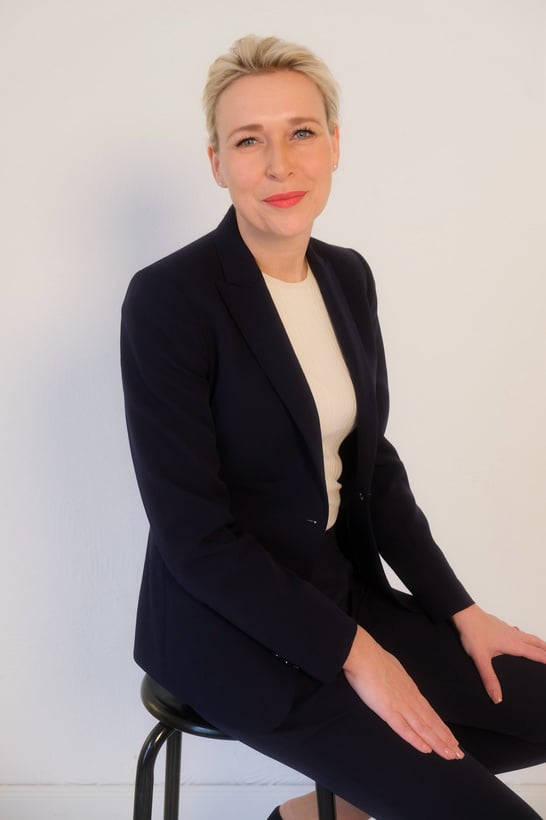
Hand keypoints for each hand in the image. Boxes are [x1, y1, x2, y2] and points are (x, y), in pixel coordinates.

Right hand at [343, 626, 462, 760]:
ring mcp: (400, 705)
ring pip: (423, 727)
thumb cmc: (373, 659)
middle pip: (431, 722)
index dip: (441, 728)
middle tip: (458, 754)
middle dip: (445, 739)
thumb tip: (400, 682)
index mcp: (410, 688)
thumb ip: (398, 681)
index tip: (452, 739)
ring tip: (449, 754)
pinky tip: (426, 749)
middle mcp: (410, 698)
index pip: (430, 712)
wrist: (362, 654)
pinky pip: (404, 728)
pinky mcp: (387, 710)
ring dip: (437, 742)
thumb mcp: (393, 669)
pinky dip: (416, 740)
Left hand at [452, 603, 545, 703]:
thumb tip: (498, 699)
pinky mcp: (500, 625)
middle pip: (535, 643)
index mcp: (513, 644)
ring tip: (542, 648)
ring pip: (527, 636)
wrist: (463, 613)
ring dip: (537, 643)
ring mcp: (507, 629)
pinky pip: (518, 632)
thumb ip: (489, 678)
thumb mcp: (480, 659)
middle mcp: (513, 635)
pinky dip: (524, 637)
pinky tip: (518, 637)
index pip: (536, 654)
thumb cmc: (472, 633)